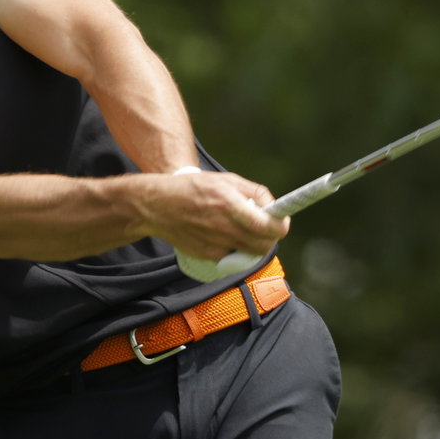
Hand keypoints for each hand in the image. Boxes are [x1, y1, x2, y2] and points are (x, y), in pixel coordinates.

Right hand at [141, 170, 287, 273]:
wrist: (157, 206)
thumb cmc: (192, 188)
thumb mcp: (226, 180)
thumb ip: (254, 192)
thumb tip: (274, 206)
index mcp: (231, 205)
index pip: (269, 226)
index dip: (281, 226)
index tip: (281, 221)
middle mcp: (224, 228)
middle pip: (264, 246)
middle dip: (271, 237)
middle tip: (267, 228)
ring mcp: (215, 245)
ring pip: (250, 255)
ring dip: (255, 245)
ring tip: (247, 232)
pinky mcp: (207, 256)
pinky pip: (233, 258)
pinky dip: (236, 250)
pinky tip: (227, 237)